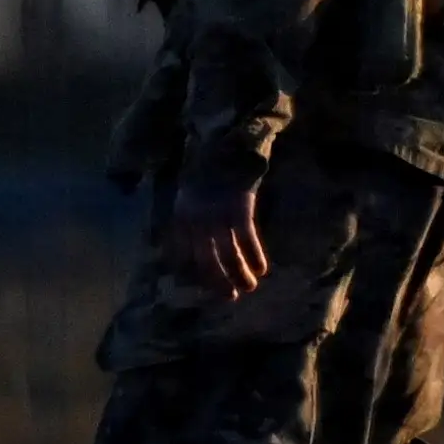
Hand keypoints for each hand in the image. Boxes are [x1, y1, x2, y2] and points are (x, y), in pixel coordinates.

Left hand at [169, 173, 271, 301]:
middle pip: (205, 262)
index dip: (195, 276)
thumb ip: (188, 224)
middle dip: (218, 282)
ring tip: (250, 286)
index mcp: (180, 219)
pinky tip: (262, 267)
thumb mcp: (187, 198)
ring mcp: (217, 216)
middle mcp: (196, 221)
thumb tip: (195, 254)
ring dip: (240, 274)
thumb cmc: (208, 175)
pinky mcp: (239, 209)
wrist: (227, 147)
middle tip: (231, 296)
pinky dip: (255, 256)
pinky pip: (247, 240)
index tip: (207, 288)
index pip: (183, 258)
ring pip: (228, 255)